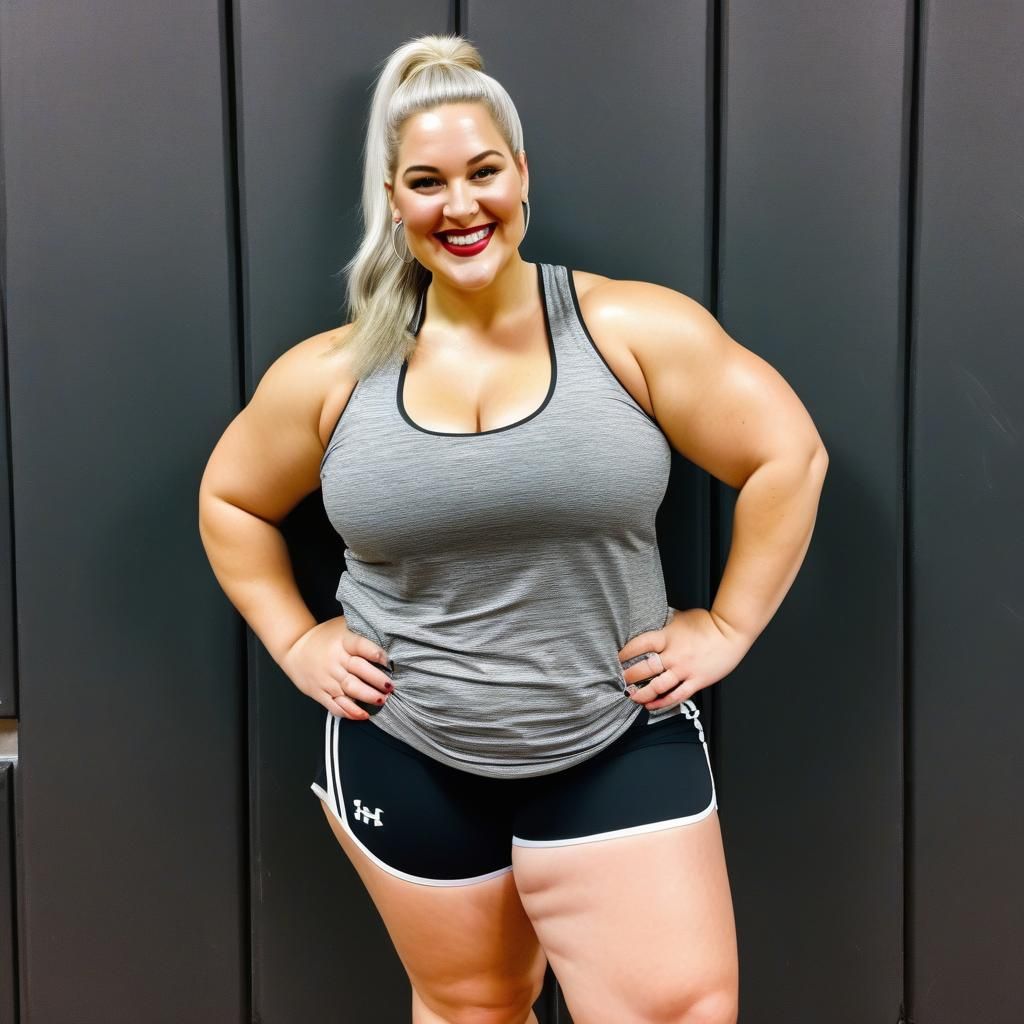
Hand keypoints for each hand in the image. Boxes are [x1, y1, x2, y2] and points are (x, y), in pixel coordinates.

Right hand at [280, 617, 393, 719]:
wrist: (294, 648)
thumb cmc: (325, 637)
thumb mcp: (341, 626)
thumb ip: (361, 630)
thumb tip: (389, 634)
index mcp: (342, 641)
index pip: (360, 645)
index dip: (374, 652)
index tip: (387, 660)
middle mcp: (335, 660)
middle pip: (358, 670)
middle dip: (377, 680)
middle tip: (390, 686)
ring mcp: (327, 678)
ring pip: (349, 690)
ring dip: (367, 696)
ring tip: (382, 700)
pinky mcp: (319, 692)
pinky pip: (335, 705)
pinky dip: (349, 712)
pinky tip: (363, 715)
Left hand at [618, 607, 751, 710]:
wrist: (731, 632)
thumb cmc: (707, 622)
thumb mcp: (680, 617)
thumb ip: (664, 623)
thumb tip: (649, 620)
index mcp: (667, 636)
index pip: (639, 645)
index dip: (625, 653)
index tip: (616, 659)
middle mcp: (673, 655)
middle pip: (645, 668)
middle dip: (629, 676)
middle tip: (619, 680)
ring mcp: (685, 670)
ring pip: (658, 686)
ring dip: (641, 693)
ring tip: (631, 696)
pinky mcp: (696, 681)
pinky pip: (676, 696)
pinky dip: (662, 703)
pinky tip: (651, 706)